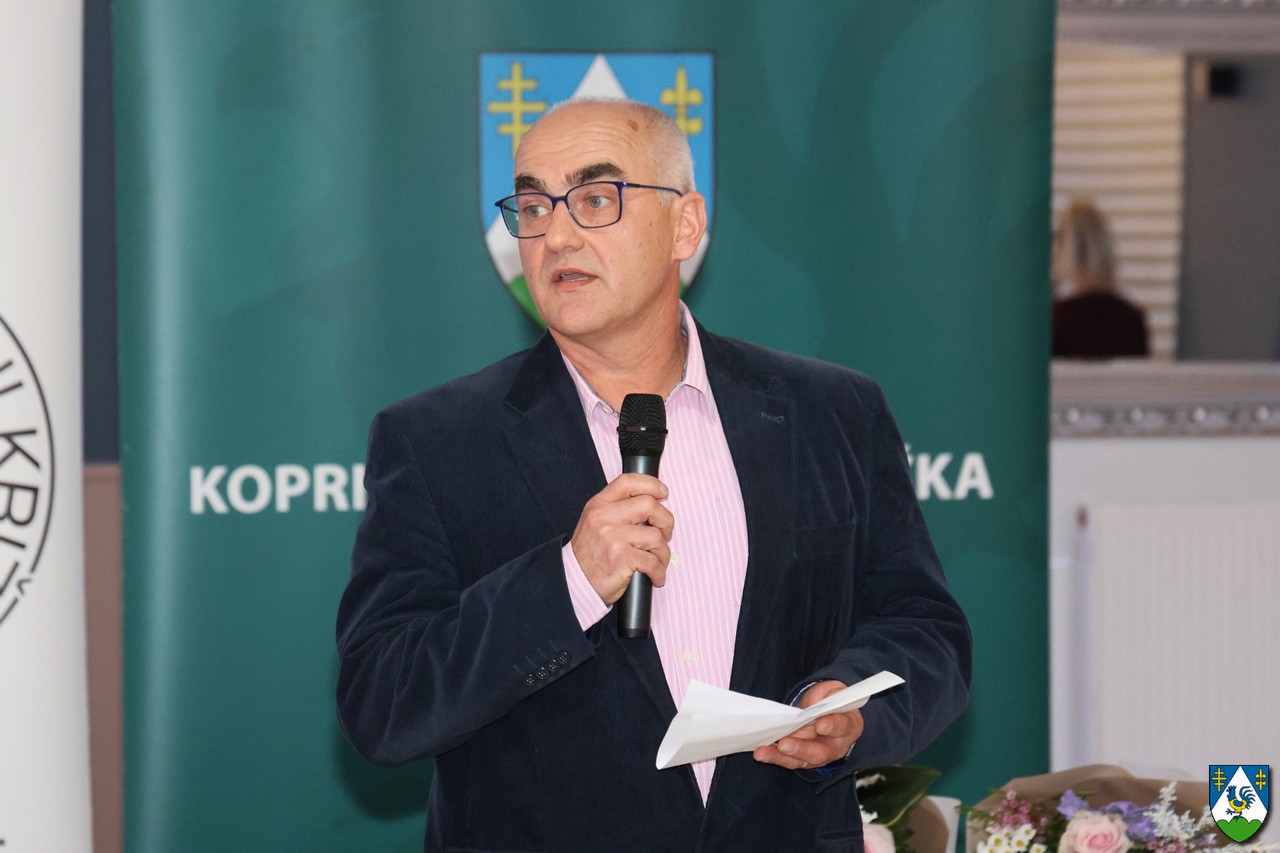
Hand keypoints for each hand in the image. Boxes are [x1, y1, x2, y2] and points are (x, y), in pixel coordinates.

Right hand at [570, 473, 673, 605]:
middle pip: (649, 505)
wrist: (575, 582)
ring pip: (655, 536)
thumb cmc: (589, 555)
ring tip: (658, 561)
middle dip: (666, 521)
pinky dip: (659, 571)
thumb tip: (652, 504)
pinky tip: (655, 575)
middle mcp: (604, 517)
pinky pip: (652, 561)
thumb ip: (617, 510)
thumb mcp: (595, 522)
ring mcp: (612, 536)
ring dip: (663, 552)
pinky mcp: (621, 557)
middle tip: (665, 534)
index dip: (652, 484)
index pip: (629, 482)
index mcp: (599, 505)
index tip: (663, 493)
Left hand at [753, 680, 862, 770]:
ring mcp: (818, 755)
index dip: (832, 726)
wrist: (829, 712)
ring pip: (800, 760)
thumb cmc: (832, 701)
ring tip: (762, 752)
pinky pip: (788, 760)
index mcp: (848, 726)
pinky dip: (774, 756)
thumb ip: (826, 695)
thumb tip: (813, 706)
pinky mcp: (803, 758)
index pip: (841, 726)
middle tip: (784, 745)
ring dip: (780, 757)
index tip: (820, 725)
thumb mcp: (833, 690)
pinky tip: (760, 751)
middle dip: (800, 749)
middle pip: (819, 752)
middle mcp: (835, 746)